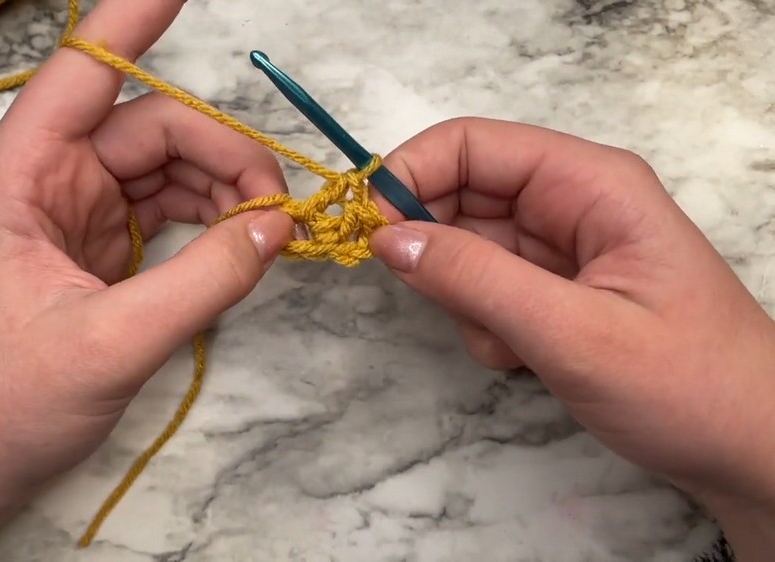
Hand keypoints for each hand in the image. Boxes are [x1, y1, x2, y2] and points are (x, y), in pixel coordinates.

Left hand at [0, 0, 291, 558]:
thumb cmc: (9, 401)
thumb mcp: (112, 342)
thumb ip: (203, 280)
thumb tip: (278, 224)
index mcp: (24, 175)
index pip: (83, 72)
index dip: (132, 21)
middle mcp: (51, 177)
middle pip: (153, 126)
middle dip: (223, 153)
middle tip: (279, 202)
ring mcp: (80, 210)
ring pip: (169, 165)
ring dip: (225, 187)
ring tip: (269, 230)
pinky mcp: (104, 244)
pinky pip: (171, 206)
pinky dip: (213, 219)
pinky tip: (243, 242)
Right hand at [369, 118, 774, 559]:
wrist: (745, 450)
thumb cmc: (686, 384)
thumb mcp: (572, 330)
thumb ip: (474, 279)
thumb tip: (388, 238)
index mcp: (590, 184)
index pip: (473, 144)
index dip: (410, 175)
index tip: (368, 229)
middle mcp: (572, 203)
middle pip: (463, 192)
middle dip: (435, 245)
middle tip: (432, 297)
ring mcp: (561, 248)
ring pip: (467, 245)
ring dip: (462, 296)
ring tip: (508, 342)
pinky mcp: (554, 290)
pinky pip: (485, 286)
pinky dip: (482, 322)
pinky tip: (521, 358)